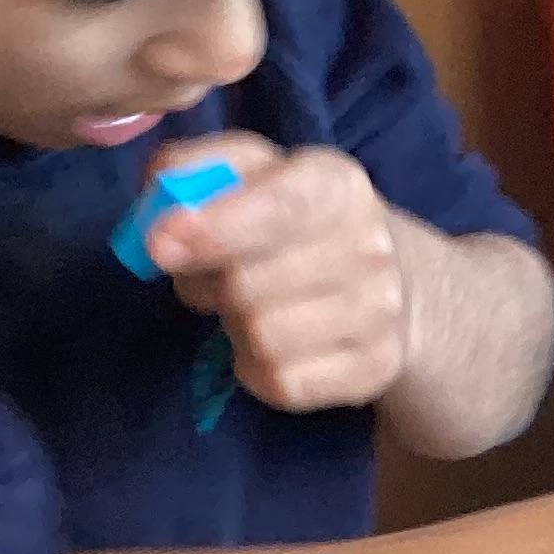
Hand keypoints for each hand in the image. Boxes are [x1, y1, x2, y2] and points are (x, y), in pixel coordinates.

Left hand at [143, 133, 408, 413]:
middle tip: (211, 276)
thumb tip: (155, 195)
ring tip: (249, 309)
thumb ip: (195, 169)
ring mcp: (380, 312)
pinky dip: (257, 369)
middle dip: (206, 284)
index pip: (279, 207)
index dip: (215, 228)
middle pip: (247, 285)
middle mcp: (370, 247)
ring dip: (234, 329)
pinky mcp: (374, 369)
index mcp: (337, 185)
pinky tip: (275, 345)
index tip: (159, 245)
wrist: (398, 281)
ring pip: (261, 339)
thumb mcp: (254, 174)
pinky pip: (280, 383)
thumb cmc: (298, 223)